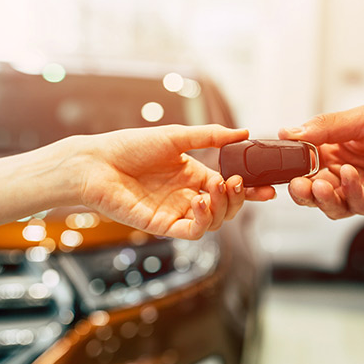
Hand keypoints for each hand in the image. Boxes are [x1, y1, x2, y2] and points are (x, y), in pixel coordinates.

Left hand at [77, 124, 275, 238]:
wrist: (95, 163)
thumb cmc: (129, 146)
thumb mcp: (176, 136)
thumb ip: (211, 137)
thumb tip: (244, 133)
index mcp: (192, 175)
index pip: (228, 186)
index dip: (249, 190)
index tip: (268, 188)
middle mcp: (186, 195)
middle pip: (226, 207)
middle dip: (240, 198)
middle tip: (241, 183)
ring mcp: (175, 212)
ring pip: (214, 222)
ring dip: (223, 207)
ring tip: (218, 187)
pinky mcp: (161, 225)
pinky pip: (192, 231)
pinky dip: (203, 220)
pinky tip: (201, 200)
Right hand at [279, 96, 363, 220]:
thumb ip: (327, 126)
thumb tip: (289, 132)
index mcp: (340, 149)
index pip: (305, 162)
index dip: (290, 166)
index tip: (278, 163)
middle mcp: (349, 173)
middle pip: (314, 190)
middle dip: (300, 189)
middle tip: (296, 183)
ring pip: (332, 205)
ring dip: (321, 197)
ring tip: (318, 184)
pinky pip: (360, 206)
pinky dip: (350, 194)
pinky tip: (349, 178)